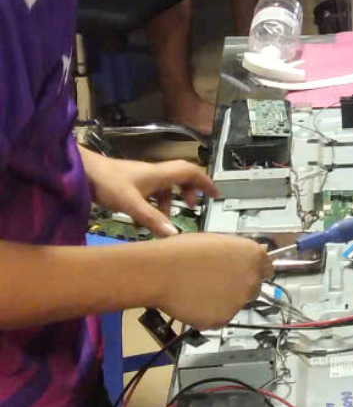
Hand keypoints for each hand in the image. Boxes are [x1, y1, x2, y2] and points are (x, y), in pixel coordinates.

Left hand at [83, 155, 217, 238]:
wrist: (82, 171)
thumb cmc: (107, 182)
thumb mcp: (131, 203)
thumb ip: (152, 219)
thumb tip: (175, 235)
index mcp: (159, 174)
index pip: (190, 172)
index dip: (205, 182)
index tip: (215, 195)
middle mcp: (154, 173)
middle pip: (181, 177)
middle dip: (190, 191)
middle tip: (193, 206)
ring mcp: (142, 178)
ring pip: (165, 187)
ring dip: (170, 201)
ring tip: (166, 219)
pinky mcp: (131, 183)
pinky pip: (151, 193)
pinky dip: (154, 205)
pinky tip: (143, 220)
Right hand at [147, 235, 270, 329]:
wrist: (159, 271)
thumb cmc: (181, 252)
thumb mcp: (217, 241)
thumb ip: (237, 251)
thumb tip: (243, 257)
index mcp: (253, 255)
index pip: (267, 267)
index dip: (253, 270)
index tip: (245, 273)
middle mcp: (252, 279)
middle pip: (254, 288)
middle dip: (238, 286)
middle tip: (216, 283)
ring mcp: (239, 301)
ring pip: (236, 304)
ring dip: (224, 300)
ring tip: (199, 290)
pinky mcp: (223, 319)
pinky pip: (220, 318)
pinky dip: (209, 314)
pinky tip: (194, 301)